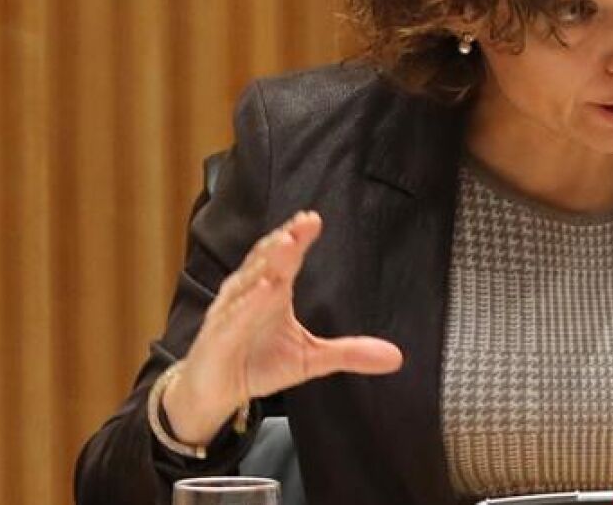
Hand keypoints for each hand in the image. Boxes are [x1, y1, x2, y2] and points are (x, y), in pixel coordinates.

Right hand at [162, 211, 402, 443]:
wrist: (215, 393)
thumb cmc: (259, 363)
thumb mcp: (311, 359)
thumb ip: (350, 353)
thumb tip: (396, 357)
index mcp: (272, 291)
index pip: (286, 258)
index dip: (298, 237)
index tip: (314, 219)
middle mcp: (249, 294)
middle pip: (267, 262)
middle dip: (285, 241)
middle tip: (303, 223)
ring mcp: (230, 314)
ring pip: (249, 283)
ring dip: (266, 263)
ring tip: (286, 244)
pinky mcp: (217, 338)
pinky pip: (234, 318)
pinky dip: (248, 304)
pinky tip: (263, 290)